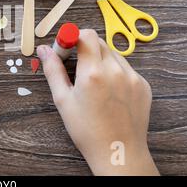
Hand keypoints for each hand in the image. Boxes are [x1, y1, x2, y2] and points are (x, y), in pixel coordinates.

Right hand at [37, 29, 158, 175]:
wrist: (118, 151)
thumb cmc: (87, 129)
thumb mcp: (63, 99)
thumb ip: (53, 70)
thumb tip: (43, 49)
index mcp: (93, 72)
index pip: (85, 35)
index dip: (72, 37)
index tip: (65, 47)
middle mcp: (115, 70)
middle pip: (98, 41)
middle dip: (84, 48)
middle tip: (75, 66)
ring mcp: (133, 77)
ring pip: (113, 54)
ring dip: (100, 58)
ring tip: (93, 81)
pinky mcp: (143, 85)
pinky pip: (126, 68)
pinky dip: (114, 71)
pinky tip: (108, 90)